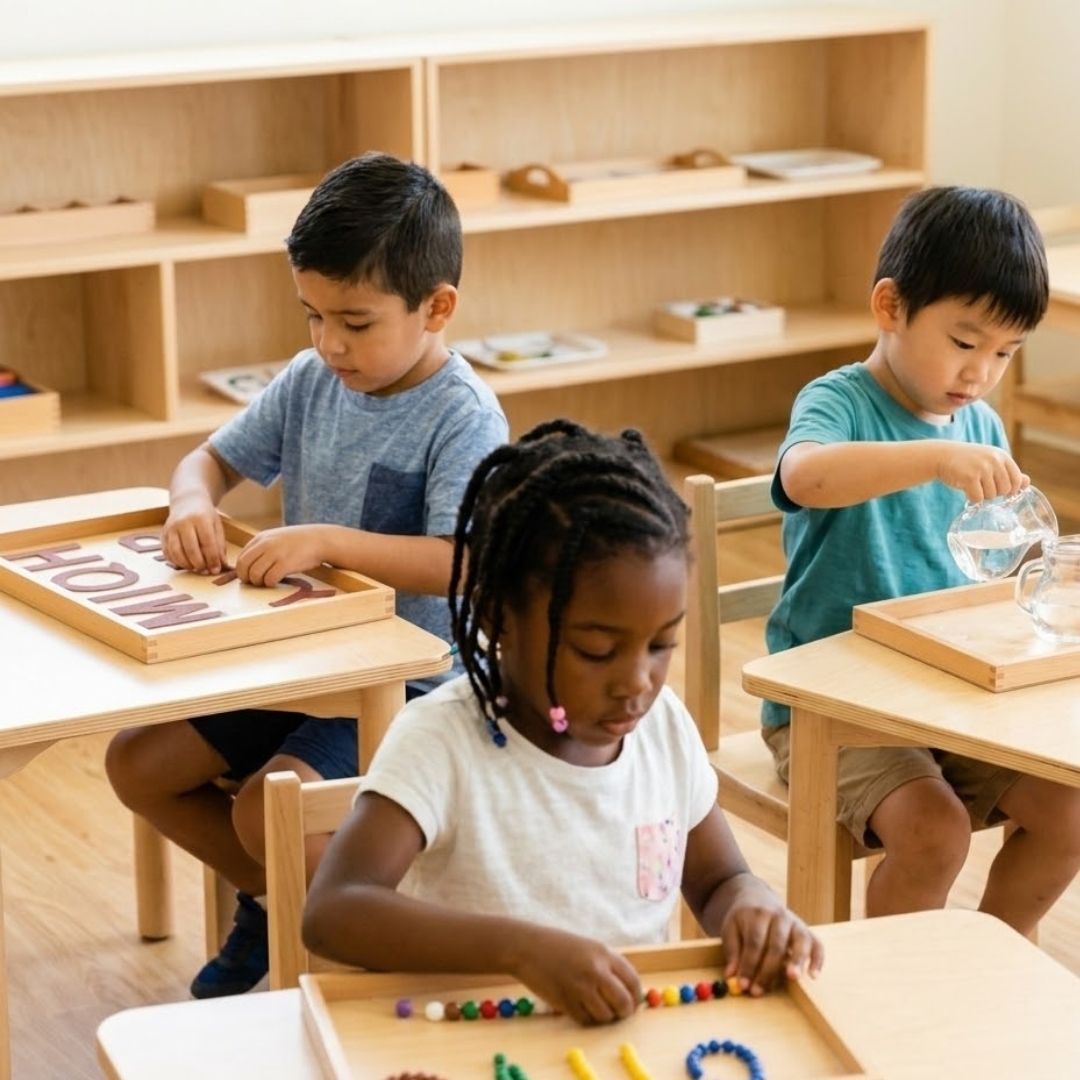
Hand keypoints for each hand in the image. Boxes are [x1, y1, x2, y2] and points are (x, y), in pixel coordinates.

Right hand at [162, 495, 226, 573]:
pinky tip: (186, 564)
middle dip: (200, 564)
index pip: (207, 543)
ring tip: (196, 568)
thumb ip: (220, 545)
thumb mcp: (217, 526)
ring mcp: (171, 528)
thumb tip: (222, 565)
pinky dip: (176, 562)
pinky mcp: (163, 534)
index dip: (212, 559)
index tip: (216, 569)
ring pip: (176, 553)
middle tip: (206, 571)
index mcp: (200, 519)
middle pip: (191, 550)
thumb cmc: (205, 515)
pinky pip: (167, 552)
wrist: (187, 500)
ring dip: (187, 565)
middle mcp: (183, 523)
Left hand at [234, 525, 328, 586]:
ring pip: (255, 574)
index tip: (248, 577)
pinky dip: (270, 584)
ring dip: (259, 582)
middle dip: (246, 578)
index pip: (241, 557)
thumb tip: (248, 565)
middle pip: (244, 566)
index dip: (242, 571)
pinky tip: (277, 581)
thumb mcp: (276, 538)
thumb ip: (262, 548)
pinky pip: (270, 579)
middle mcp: (266, 544)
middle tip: (254, 583)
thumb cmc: (299, 542)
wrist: (320, 540)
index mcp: (261, 538)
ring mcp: (276, 554)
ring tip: (267, 582)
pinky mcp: (286, 564)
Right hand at [512, 927, 641, 1024]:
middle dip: (624, 1012)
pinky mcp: (566, 1002)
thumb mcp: (589, 948)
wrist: (527, 947)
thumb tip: (627, 991)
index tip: (632, 1003)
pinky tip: (580, 1008)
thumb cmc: (558, 946)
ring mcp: (581, 988)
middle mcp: (596, 971)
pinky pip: (586, 1020)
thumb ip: (608, 966)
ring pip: (605, 1015)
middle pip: (623, 1002)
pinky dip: (587, 1019)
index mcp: (604, 954)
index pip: (633, 981)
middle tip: (618, 1013)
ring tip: (595, 1008)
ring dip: (604, 1017)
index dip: (635, 996)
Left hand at [718, 881, 823, 995]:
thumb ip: (733, 952)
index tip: (743, 984)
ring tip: (792, 977)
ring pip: (800, 941)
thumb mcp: (731, 929)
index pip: (754, 941)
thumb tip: (731, 977)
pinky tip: (813, 975)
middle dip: (768, 970)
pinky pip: (817, 944)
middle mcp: (779, 916)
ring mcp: (796, 922)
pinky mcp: (807, 931)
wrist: (758, 898)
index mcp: (757, 914)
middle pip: (776, 944)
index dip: (748, 964)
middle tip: (759, 990)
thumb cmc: (744, 920)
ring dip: (797, 960)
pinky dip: (817, 959)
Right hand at [936, 444, 1027, 502]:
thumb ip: (1008, 471)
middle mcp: (994, 460)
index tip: (1000, 492)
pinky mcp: (969, 477)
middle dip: (994, 494)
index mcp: (1002, 456)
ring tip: (973, 486)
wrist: (941, 456)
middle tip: (982, 487)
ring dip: (982, 496)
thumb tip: (1026, 482)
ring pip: (991, 495)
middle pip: (1005, 490)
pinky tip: (966, 491)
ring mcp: (982, 468)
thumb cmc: (967, 461)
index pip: (1016, 480)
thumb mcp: (990, 461)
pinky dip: (972, 499)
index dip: (1010, 490)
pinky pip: (978, 498)